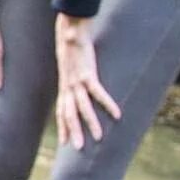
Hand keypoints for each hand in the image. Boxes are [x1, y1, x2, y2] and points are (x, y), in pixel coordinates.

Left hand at [54, 13, 121, 149]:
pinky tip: (117, 114)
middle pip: (70, 113)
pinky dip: (107, 103)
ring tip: (99, 137)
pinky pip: (98, 92)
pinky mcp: (87, 74)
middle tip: (78, 148)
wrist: (70, 31)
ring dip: (91, 123)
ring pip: (83, 107)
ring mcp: (77, 81)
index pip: (62, 111)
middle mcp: (68, 87)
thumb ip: (72, 76)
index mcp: (64, 87)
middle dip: (73, 131)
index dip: (63, 126)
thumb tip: (75, 81)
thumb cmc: (70, 49)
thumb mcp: (69, 66)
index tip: (64, 142)